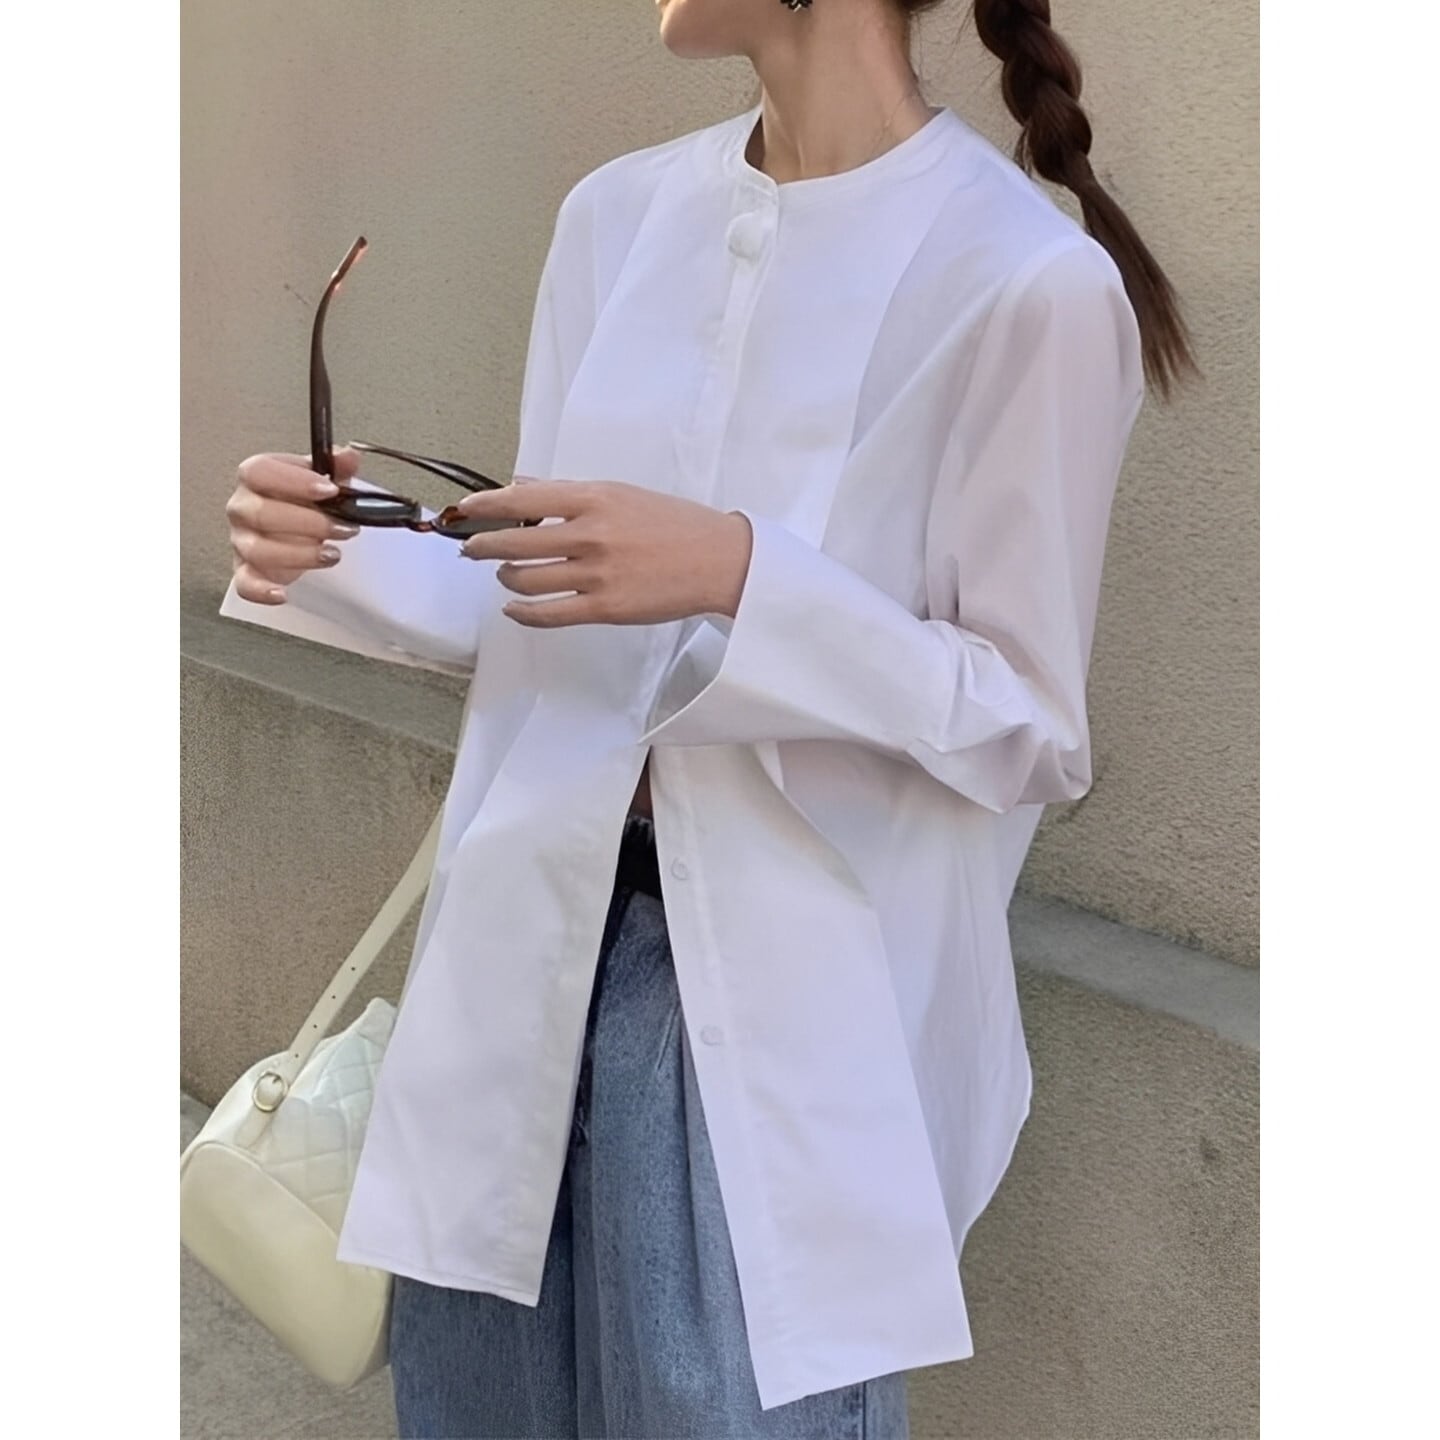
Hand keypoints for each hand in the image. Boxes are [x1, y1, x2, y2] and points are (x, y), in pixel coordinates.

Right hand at [225, 448, 364, 603]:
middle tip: (342, 527)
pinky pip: (245, 584)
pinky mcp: (246, 571)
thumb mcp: (323, 480)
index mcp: (255, 478)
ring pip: (259, 550)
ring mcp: (241, 540)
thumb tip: (348, 456)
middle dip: (310, 523)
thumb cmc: (301, 502)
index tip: (329, 490)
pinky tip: (282, 593)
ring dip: (300, 554)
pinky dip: (262, 591)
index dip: (294, 481)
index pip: (260, 472)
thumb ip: (337, 467)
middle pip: (261, 513)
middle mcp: (242, 507)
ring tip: (331, 554)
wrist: (293, 530)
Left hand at [455, 478, 752, 627]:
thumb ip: (568, 493)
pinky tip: (515, 609)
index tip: (465, 510)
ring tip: (506, 575)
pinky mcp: (605, 609)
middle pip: (514, 542)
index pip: (522, 499)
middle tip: (471, 548)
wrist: (719, 560)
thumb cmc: (675, 524)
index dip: (485, 506)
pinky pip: (547, 614)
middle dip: (482, 546)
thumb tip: (522, 487)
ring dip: (506, 578)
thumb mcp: (621, 493)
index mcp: (594, 499)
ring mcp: (596, 574)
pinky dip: (522, 613)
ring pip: (525, 580)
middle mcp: (590, 534)